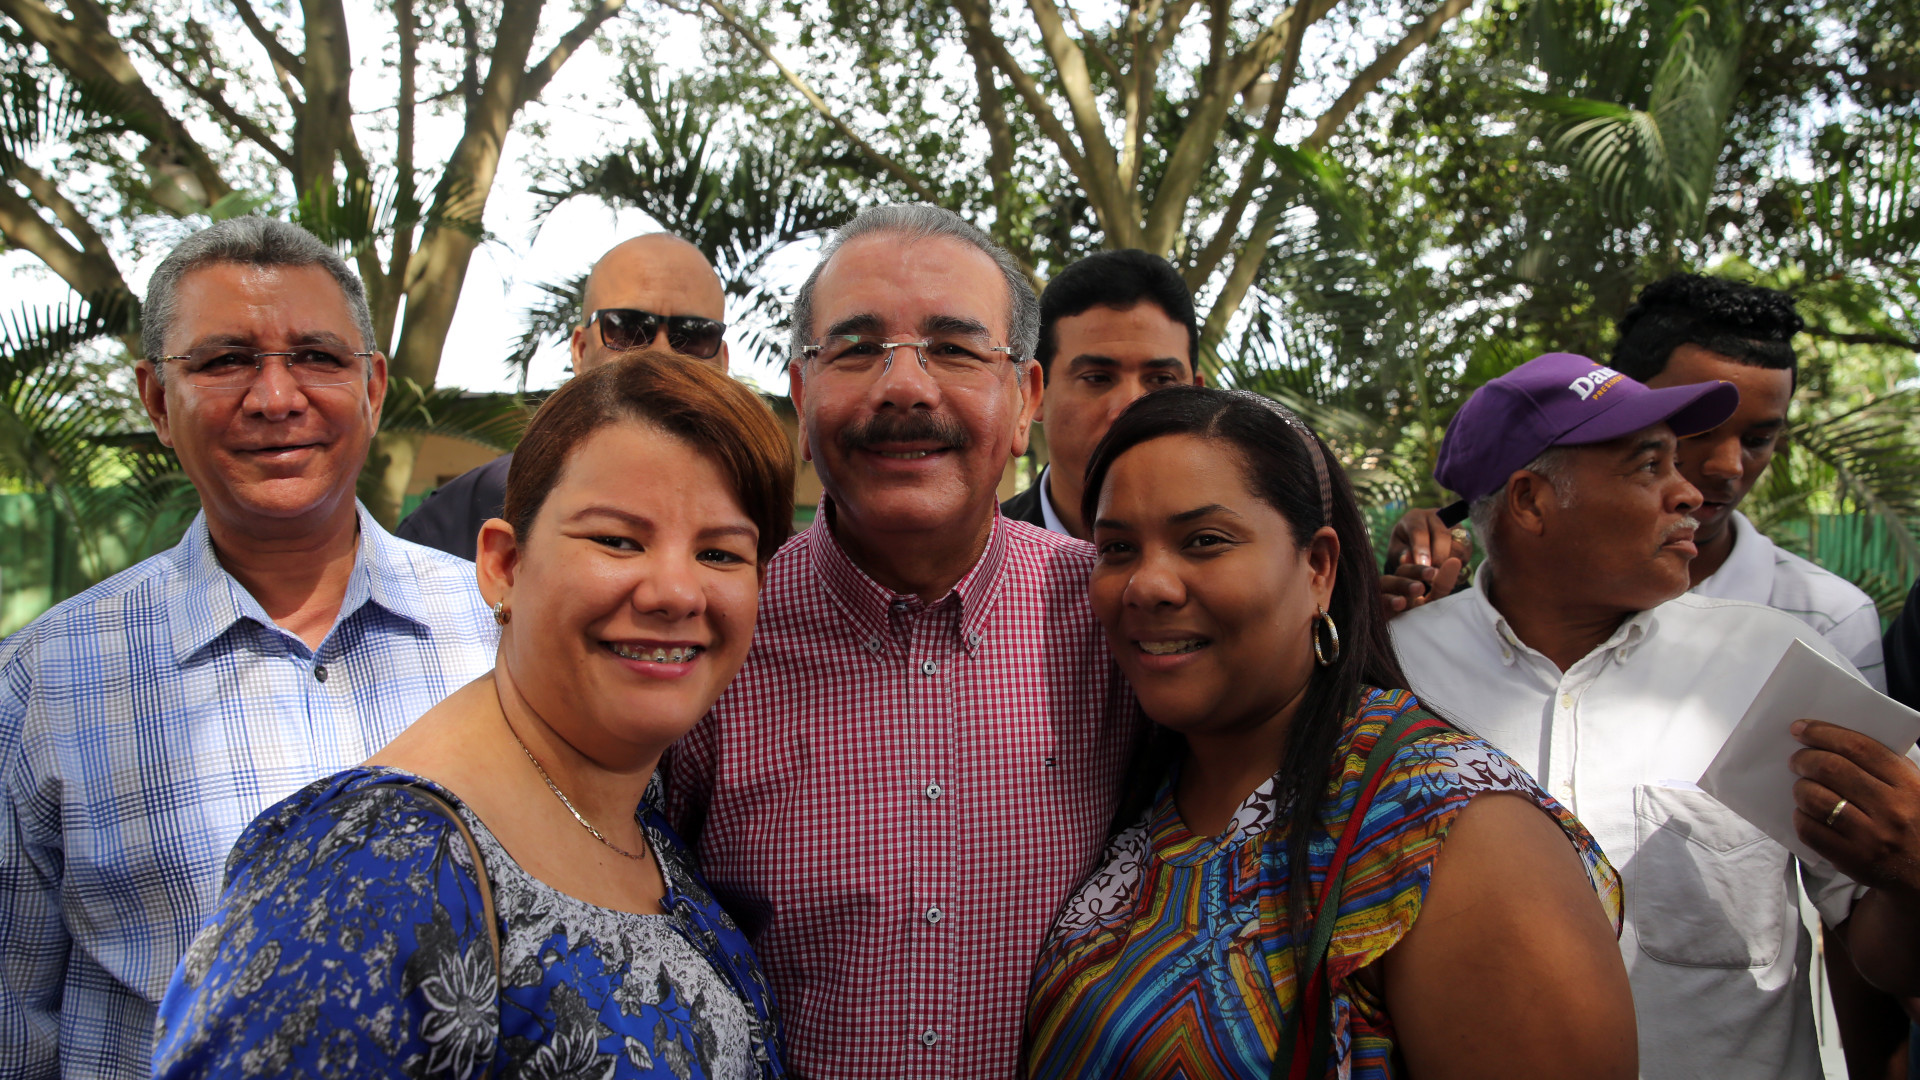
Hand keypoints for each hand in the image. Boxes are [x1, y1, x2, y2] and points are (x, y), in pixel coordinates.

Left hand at [1379, 508, 1469, 616]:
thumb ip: (1401, 555)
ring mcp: (1453, 524)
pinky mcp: (1466, 536)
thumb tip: (1407, 559)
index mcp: (1415, 517)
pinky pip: (1467, 552)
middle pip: (1442, 535)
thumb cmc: (1404, 550)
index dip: (1421, 549)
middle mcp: (1436, 516)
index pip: (1419, 531)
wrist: (1418, 548)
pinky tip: (1446, 571)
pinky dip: (1458, 564)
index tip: (1422, 565)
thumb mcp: (1396, 552)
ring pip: (1457, 544)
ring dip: (1449, 563)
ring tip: (1438, 574)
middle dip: (1438, 558)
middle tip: (1432, 575)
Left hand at [1790, 719, 1919, 898]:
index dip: (1824, 733)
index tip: (1801, 729)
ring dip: (1800, 787)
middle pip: (1831, 769)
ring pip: (1815, 797)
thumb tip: (1829, 738)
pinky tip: (1807, 813)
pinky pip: (1809, 828)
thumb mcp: (1913, 789)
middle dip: (1804, 759)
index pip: (1859, 747)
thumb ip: (1882, 765)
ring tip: (1803, 787)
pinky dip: (1800, 816)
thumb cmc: (1912, 822)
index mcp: (1908, 785)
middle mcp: (1892, 809)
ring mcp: (1871, 836)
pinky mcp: (1851, 858)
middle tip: (1797, 760)